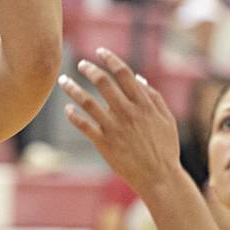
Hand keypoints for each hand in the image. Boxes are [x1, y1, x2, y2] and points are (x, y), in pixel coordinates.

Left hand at [57, 47, 183, 197]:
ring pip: (88, 102)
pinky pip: (84, 125)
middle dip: (90, 70)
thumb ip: (154, 97)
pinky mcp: (104, 143)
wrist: (159, 177)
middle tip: (81, 64)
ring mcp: (114, 127)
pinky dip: (73, 115)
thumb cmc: (165, 148)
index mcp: (144, 104)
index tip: (100, 52)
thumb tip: (139, 78)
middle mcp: (128, 113)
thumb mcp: (166, 120)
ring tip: (63, 80)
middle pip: (104, 83)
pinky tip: (67, 108)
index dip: (111, 59)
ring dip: (73, 88)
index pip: (124, 74)